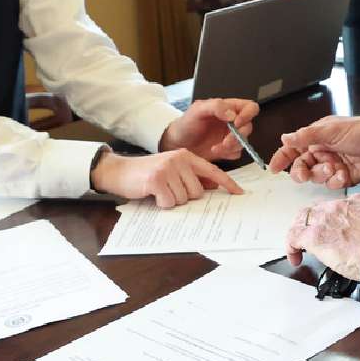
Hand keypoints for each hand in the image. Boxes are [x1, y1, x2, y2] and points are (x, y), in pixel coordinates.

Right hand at [92, 149, 243, 207]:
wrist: (120, 171)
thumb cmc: (148, 174)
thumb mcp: (172, 171)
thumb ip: (192, 177)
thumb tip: (213, 187)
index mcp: (186, 156)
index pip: (213, 171)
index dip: (227, 183)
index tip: (239, 194)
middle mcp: (179, 159)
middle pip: (198, 192)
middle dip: (185, 197)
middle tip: (169, 190)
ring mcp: (168, 168)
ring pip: (184, 198)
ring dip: (172, 201)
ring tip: (160, 191)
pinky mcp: (156, 179)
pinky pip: (169, 202)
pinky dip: (162, 204)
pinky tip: (153, 194)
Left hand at [159, 98, 260, 160]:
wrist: (176, 144)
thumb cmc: (185, 124)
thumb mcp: (197, 110)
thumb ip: (215, 107)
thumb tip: (232, 114)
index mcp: (228, 108)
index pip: (249, 107)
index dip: (248, 114)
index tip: (236, 123)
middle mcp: (232, 122)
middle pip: (248, 127)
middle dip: (238, 136)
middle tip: (225, 141)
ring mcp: (230, 136)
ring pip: (244, 142)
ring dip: (231, 147)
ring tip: (216, 147)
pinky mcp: (227, 150)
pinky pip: (237, 153)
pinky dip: (228, 154)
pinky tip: (215, 151)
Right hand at [267, 116, 359, 188]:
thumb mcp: (332, 129)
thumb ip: (307, 136)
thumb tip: (285, 137)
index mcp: (318, 137)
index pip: (294, 148)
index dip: (282, 157)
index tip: (273, 168)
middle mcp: (323, 152)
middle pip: (301, 167)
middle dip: (300, 171)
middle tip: (303, 174)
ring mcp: (333, 166)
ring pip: (315, 177)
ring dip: (321, 174)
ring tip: (334, 168)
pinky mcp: (344, 178)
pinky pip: (331, 185)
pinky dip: (336, 181)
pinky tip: (344, 174)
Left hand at [285, 194, 359, 279]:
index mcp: (358, 202)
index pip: (336, 207)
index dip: (330, 220)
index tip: (332, 231)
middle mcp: (339, 207)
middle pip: (317, 210)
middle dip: (311, 224)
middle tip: (310, 238)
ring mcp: (326, 219)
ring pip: (303, 220)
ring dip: (300, 233)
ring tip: (299, 247)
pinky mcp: (315, 236)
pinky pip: (294, 236)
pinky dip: (291, 246)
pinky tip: (295, 256)